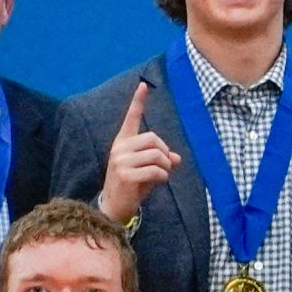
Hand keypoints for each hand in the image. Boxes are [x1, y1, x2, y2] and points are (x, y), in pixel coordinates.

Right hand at [96, 81, 181, 221]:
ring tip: (160, 175)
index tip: (143, 85)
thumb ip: (161, 159)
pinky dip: (163, 177)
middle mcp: (119, 148)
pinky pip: (156, 170)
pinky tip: (157, 183)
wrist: (115, 205)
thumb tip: (176, 157)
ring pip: (157, 155)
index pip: (131, 118)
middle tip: (165, 166)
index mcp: (123, 142)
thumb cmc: (133, 185)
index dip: (138, 102)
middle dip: (165, 152)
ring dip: (166, 167)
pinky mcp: (125, 174)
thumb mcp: (149, 169)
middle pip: (153, 139)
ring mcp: (120, 160)